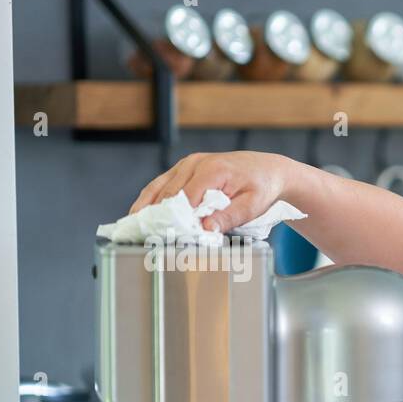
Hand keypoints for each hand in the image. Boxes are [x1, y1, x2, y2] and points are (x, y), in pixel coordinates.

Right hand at [128, 151, 297, 231]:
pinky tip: (141, 213)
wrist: (268, 170)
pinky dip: (151, 198)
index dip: (176, 219)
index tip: (167, 238)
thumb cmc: (262, 187)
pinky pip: (162, 183)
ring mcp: (188, 164)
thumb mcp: (252, 205)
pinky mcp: (185, 168)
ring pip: (160, 187)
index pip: (186, 198)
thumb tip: (207, 228)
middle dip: (158, 216)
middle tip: (145, 238)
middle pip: (169, 193)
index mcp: (213, 170)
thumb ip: (229, 216)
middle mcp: (196, 163)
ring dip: (147, 207)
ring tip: (135, 227)